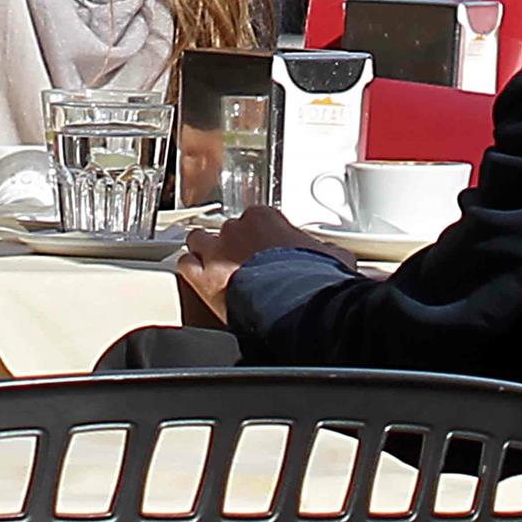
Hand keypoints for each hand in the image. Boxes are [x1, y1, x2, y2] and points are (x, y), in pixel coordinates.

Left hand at [174, 202, 341, 323]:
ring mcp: (215, 252)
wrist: (291, 302)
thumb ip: (325, 250)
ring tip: (213, 264)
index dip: (259, 235)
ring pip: (198, 241)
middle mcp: (235, 230)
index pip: (255, 219)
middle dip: (232, 244)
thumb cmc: (309, 277)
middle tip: (242, 260)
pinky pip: (186, 266)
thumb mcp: (330, 255)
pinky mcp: (202, 278)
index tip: (265, 247)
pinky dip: (191, 270)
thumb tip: (334, 255)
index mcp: (264, 218)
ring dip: (204, 251)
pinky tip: (196, 276)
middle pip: (226, 230)